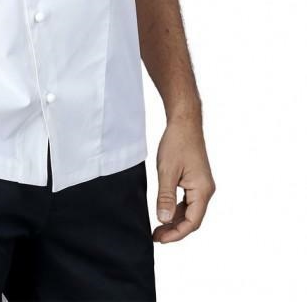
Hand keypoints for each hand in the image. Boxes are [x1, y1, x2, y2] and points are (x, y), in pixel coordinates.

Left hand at [152, 115, 215, 242]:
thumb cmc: (177, 143)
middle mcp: (206, 190)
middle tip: (156, 236)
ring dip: (175, 220)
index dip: (176, 234)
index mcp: (202, 190)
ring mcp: (202, 185)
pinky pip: (188, 201)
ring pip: (190, 211)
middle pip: (192, 219)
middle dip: (175, 229)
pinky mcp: (196, 180)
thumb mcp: (167, 171)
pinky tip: (164, 211)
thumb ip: (165, 197)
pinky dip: (176, 208)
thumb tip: (164, 220)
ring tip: (158, 227)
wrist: (185, 122)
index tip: (160, 239)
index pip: (192, 222)